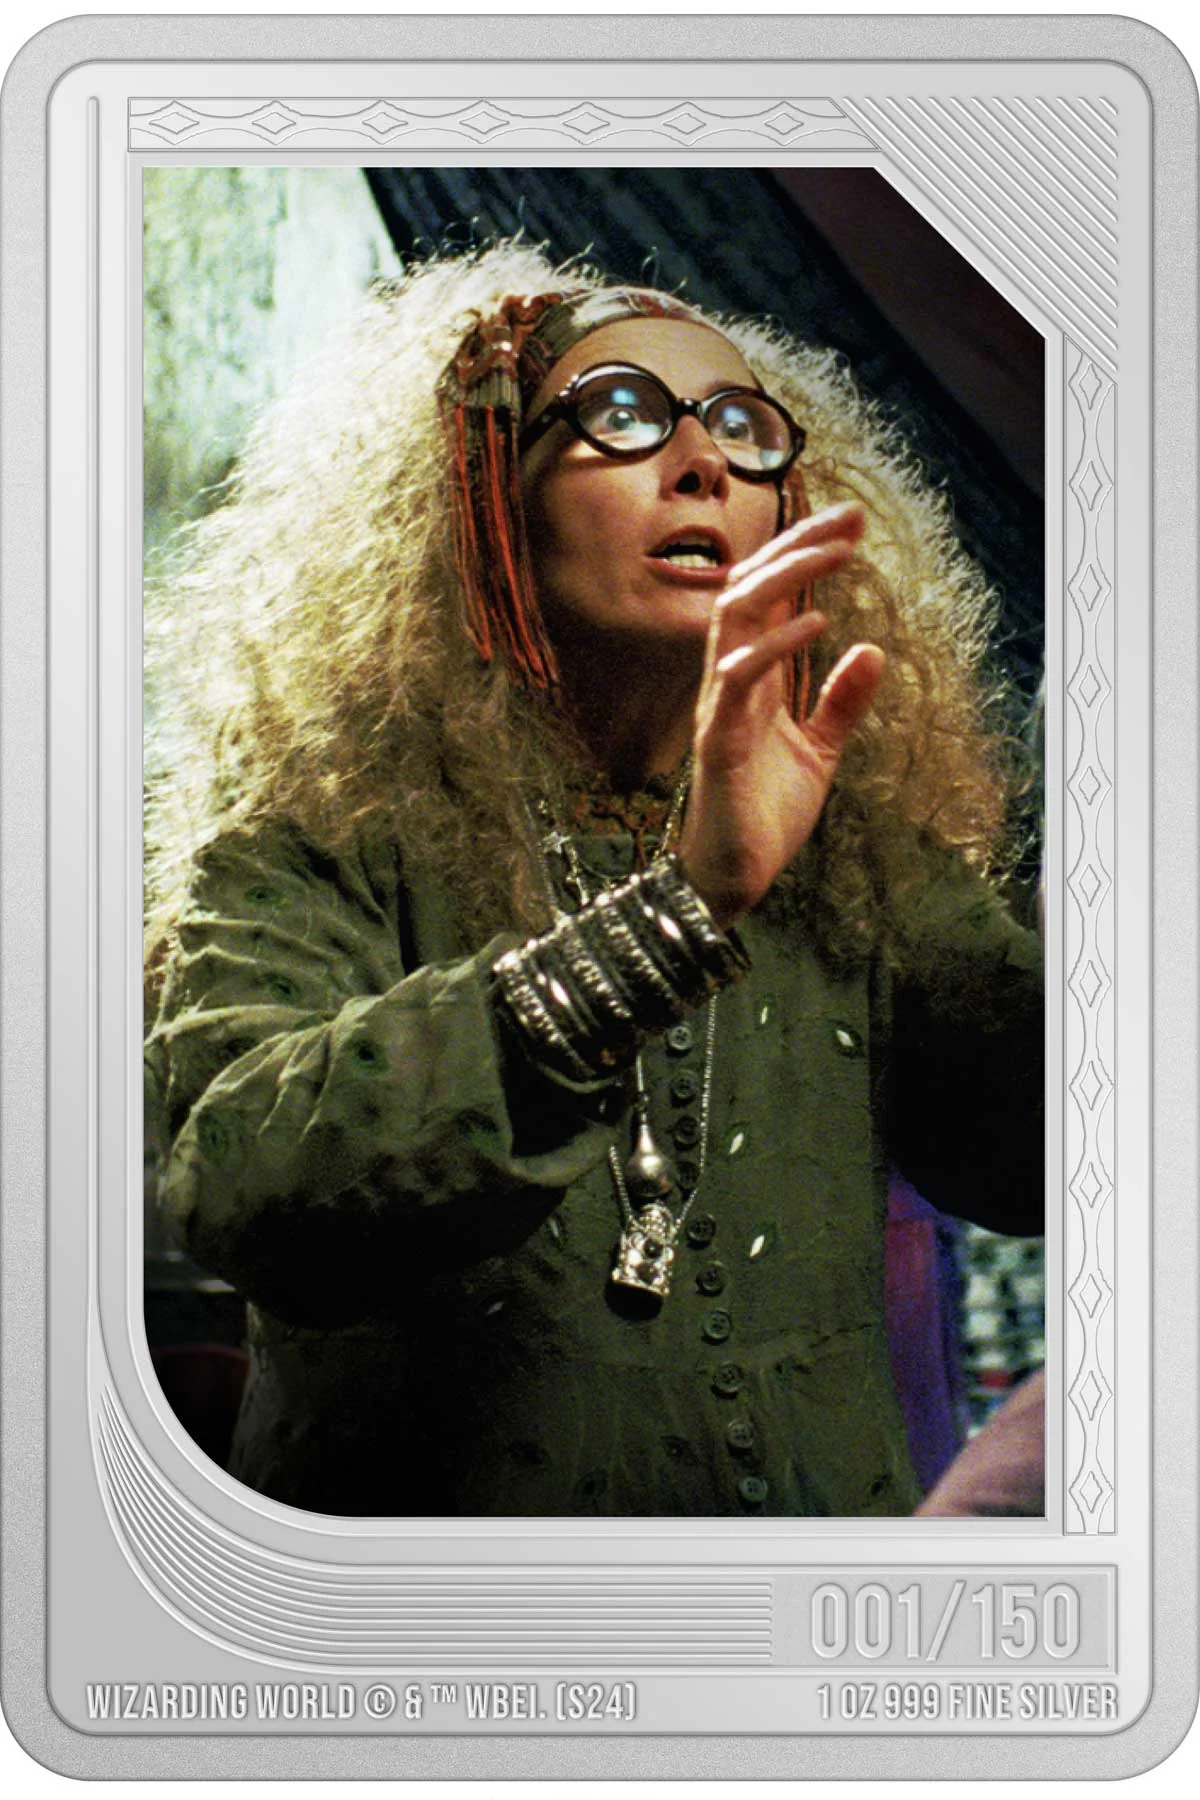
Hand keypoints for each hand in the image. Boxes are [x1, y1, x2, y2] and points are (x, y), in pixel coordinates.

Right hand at [678, 502, 882, 928]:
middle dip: (797, 547)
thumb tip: (874, 650)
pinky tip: (817, 623)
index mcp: (751, 679)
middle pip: (749, 588)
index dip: (805, 555)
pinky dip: (776, 644)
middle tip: (849, 519)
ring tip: (834, 553)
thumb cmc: (765, 814)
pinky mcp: (720, 742)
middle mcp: (729, 681)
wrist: (734, 877)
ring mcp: (720, 707)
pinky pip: (738, 678)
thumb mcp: (820, 750)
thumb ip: (841, 702)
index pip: (770, 598)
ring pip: (735, 616)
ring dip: (784, 577)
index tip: (853, 524)